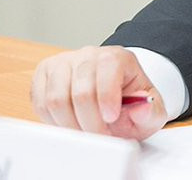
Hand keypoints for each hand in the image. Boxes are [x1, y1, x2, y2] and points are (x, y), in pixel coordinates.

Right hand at [31, 46, 166, 139]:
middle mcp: (89, 55)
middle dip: (90, 122)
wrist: (112, 99)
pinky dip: (53, 120)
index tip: (111, 119)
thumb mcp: (151, 111)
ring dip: (70, 124)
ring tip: (85, 132)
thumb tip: (141, 106)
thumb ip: (151, 111)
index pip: (107, 70)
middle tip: (99, 136)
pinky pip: (40, 102)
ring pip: (56, 98)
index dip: (107, 99)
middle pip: (81, 91)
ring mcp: (63, 63)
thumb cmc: (131, 105)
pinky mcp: (44, 75)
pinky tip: (70, 124)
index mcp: (118, 57)